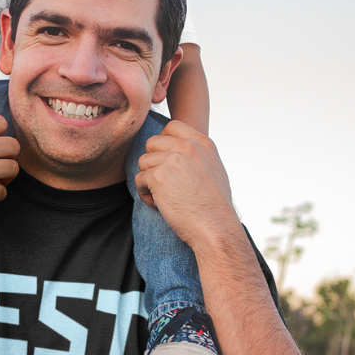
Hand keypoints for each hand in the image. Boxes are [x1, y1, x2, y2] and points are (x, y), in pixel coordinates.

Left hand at [134, 120, 234, 249]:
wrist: (216, 228)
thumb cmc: (215, 206)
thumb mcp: (213, 169)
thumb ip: (196, 155)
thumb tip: (176, 150)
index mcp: (203, 143)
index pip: (172, 126)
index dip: (163, 143)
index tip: (167, 161)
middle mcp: (188, 147)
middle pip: (152, 143)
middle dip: (153, 163)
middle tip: (165, 183)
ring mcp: (172, 159)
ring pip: (143, 161)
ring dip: (148, 180)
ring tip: (164, 197)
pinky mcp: (158, 176)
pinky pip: (139, 179)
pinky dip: (145, 194)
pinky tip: (160, 205)